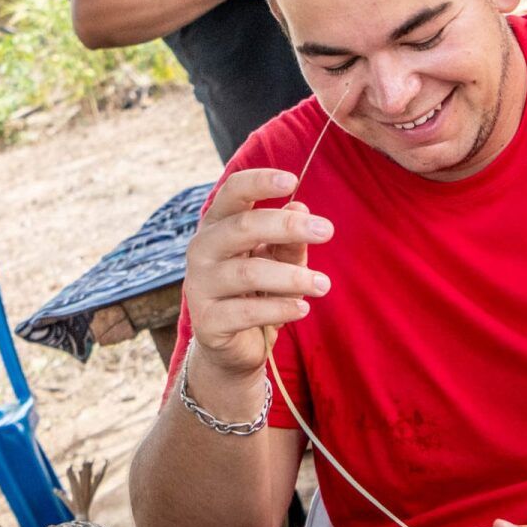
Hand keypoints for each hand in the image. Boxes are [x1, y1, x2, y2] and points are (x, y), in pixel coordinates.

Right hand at [183, 168, 333, 379]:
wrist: (234, 345)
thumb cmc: (258, 291)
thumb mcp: (278, 260)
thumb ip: (287, 239)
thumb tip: (300, 208)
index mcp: (217, 225)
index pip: (232, 193)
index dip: (259, 182)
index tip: (293, 180)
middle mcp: (202, 250)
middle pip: (242, 227)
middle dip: (287, 226)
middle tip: (327, 230)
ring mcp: (200, 286)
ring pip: (248, 272)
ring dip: (292, 277)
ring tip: (324, 284)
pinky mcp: (207, 321)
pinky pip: (246, 311)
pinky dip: (279, 309)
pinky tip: (302, 308)